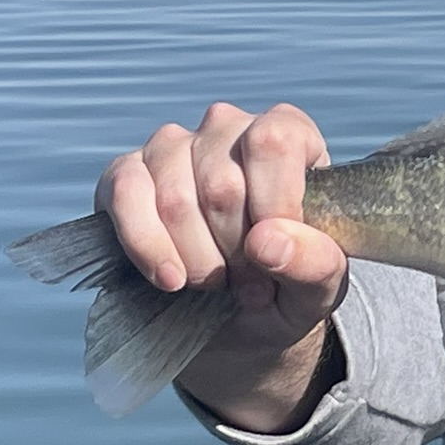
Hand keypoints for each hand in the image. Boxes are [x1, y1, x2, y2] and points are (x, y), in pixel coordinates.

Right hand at [96, 102, 346, 431]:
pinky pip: (125, 194)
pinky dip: (147, 246)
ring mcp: (172, 145)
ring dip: (196, 259)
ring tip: (217, 283)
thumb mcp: (320, 286)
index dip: (273, 207)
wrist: (236, 318)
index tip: (274, 257)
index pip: (273, 142)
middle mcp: (228, 127)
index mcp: (288, 134)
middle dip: (234, 252)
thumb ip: (314, 263)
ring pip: (175, 199)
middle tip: (250, 286)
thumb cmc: (287, 286)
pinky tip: (170, 278)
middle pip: (222, 184)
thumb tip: (266, 241)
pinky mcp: (125, 173)